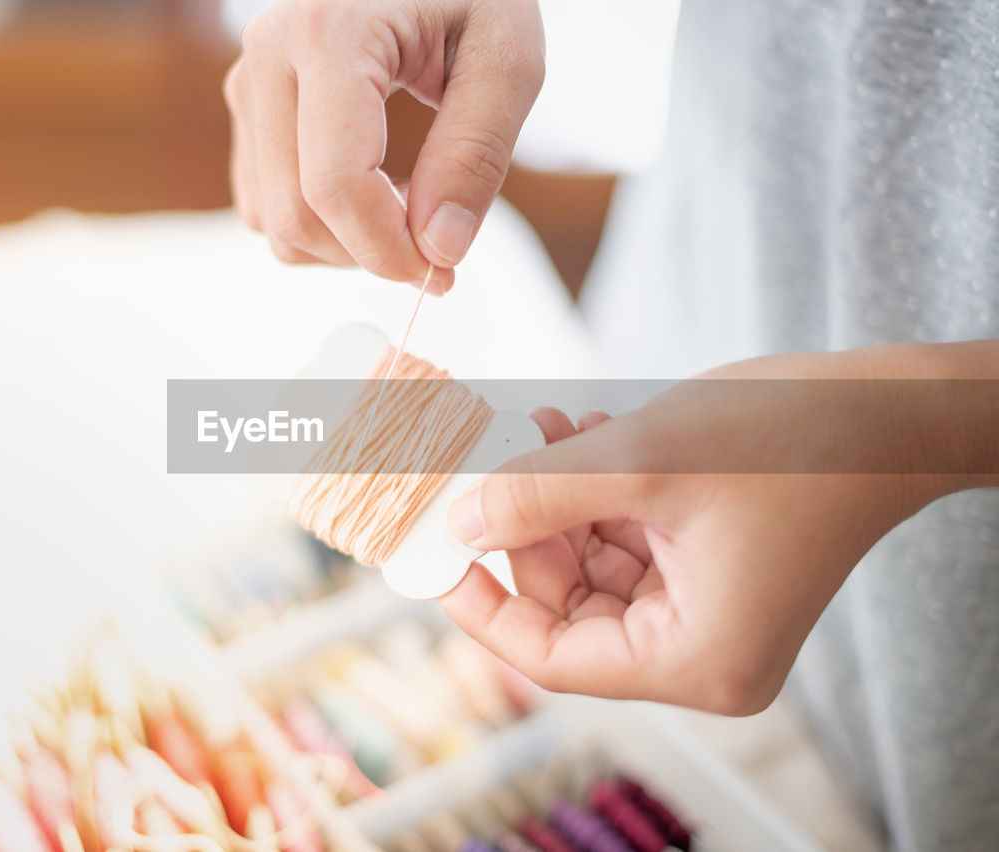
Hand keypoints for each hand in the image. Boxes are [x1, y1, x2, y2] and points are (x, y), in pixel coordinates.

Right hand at [223, 0, 544, 292]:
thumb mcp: (507, 58)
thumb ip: (476, 156)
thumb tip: (439, 252)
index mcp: (327, 32)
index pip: (334, 185)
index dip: (388, 251)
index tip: (441, 271)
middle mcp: (266, 56)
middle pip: (295, 215)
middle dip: (368, 256)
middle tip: (435, 248)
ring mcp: (247, 83)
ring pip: (273, 222)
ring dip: (343, 245)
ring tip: (408, 207)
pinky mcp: (248, 108)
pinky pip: (264, 206)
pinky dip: (319, 225)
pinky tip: (371, 193)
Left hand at [439, 346, 994, 714]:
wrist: (887, 406)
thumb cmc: (788, 440)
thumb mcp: (641, 463)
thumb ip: (539, 497)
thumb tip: (462, 522)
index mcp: (694, 661)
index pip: (555, 658)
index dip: (485, 607)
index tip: (436, 557)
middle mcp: (699, 650)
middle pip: (569, 606)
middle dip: (523, 530)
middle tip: (480, 465)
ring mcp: (705, 608)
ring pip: (590, 564)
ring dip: (555, 497)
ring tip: (536, 429)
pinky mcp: (707, 567)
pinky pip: (624, 538)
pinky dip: (592, 490)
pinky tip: (573, 433)